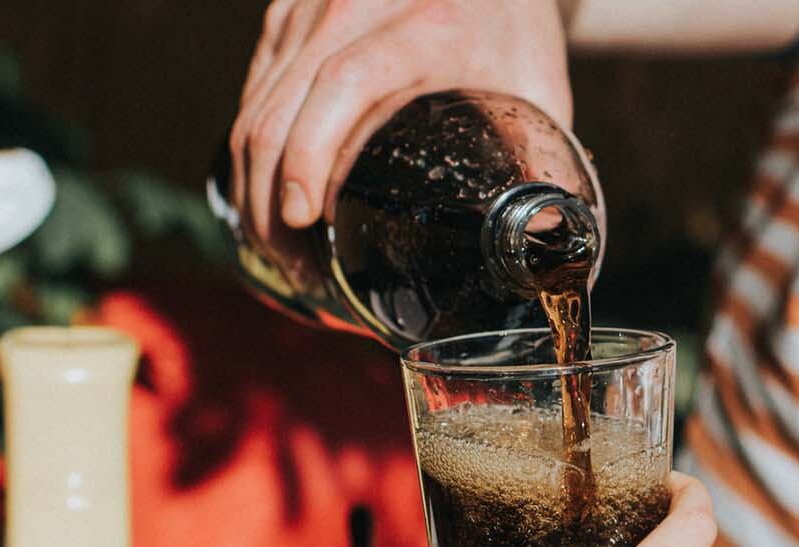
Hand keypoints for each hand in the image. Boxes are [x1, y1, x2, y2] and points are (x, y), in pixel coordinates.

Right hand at [230, 0, 573, 248]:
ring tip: (282, 251)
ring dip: (254, 186)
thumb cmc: (514, 30)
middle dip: (272, 201)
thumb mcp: (539, 90)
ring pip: (256, 105)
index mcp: (424, 26)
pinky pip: (253, 93)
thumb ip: (544, 163)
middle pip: (281, 107)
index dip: (312, 153)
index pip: (343, 84)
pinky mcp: (287, 16)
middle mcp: (354, 7)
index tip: (305, 217)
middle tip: (298, 269)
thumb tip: (545, 240)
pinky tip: (271, 201)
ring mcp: (311, 8)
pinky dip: (253, 154)